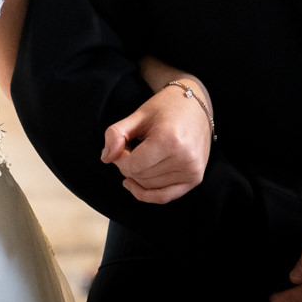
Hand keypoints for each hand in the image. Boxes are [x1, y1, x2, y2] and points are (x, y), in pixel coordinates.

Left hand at [101, 85, 210, 203]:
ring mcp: (192, 170)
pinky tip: (133, 184)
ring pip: (149, 186)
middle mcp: (184, 158)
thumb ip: (116, 134)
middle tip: (130, 148)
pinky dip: (146, 194)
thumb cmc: (165, 107)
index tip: (120, 146)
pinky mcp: (195, 178)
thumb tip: (105, 158)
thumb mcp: (137, 115)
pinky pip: (164, 197)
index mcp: (170, 140)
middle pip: (141, 176)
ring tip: (140, 156)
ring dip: (137, 175)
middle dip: (128, 165)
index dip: (119, 158)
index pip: (133, 165)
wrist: (195, 105)